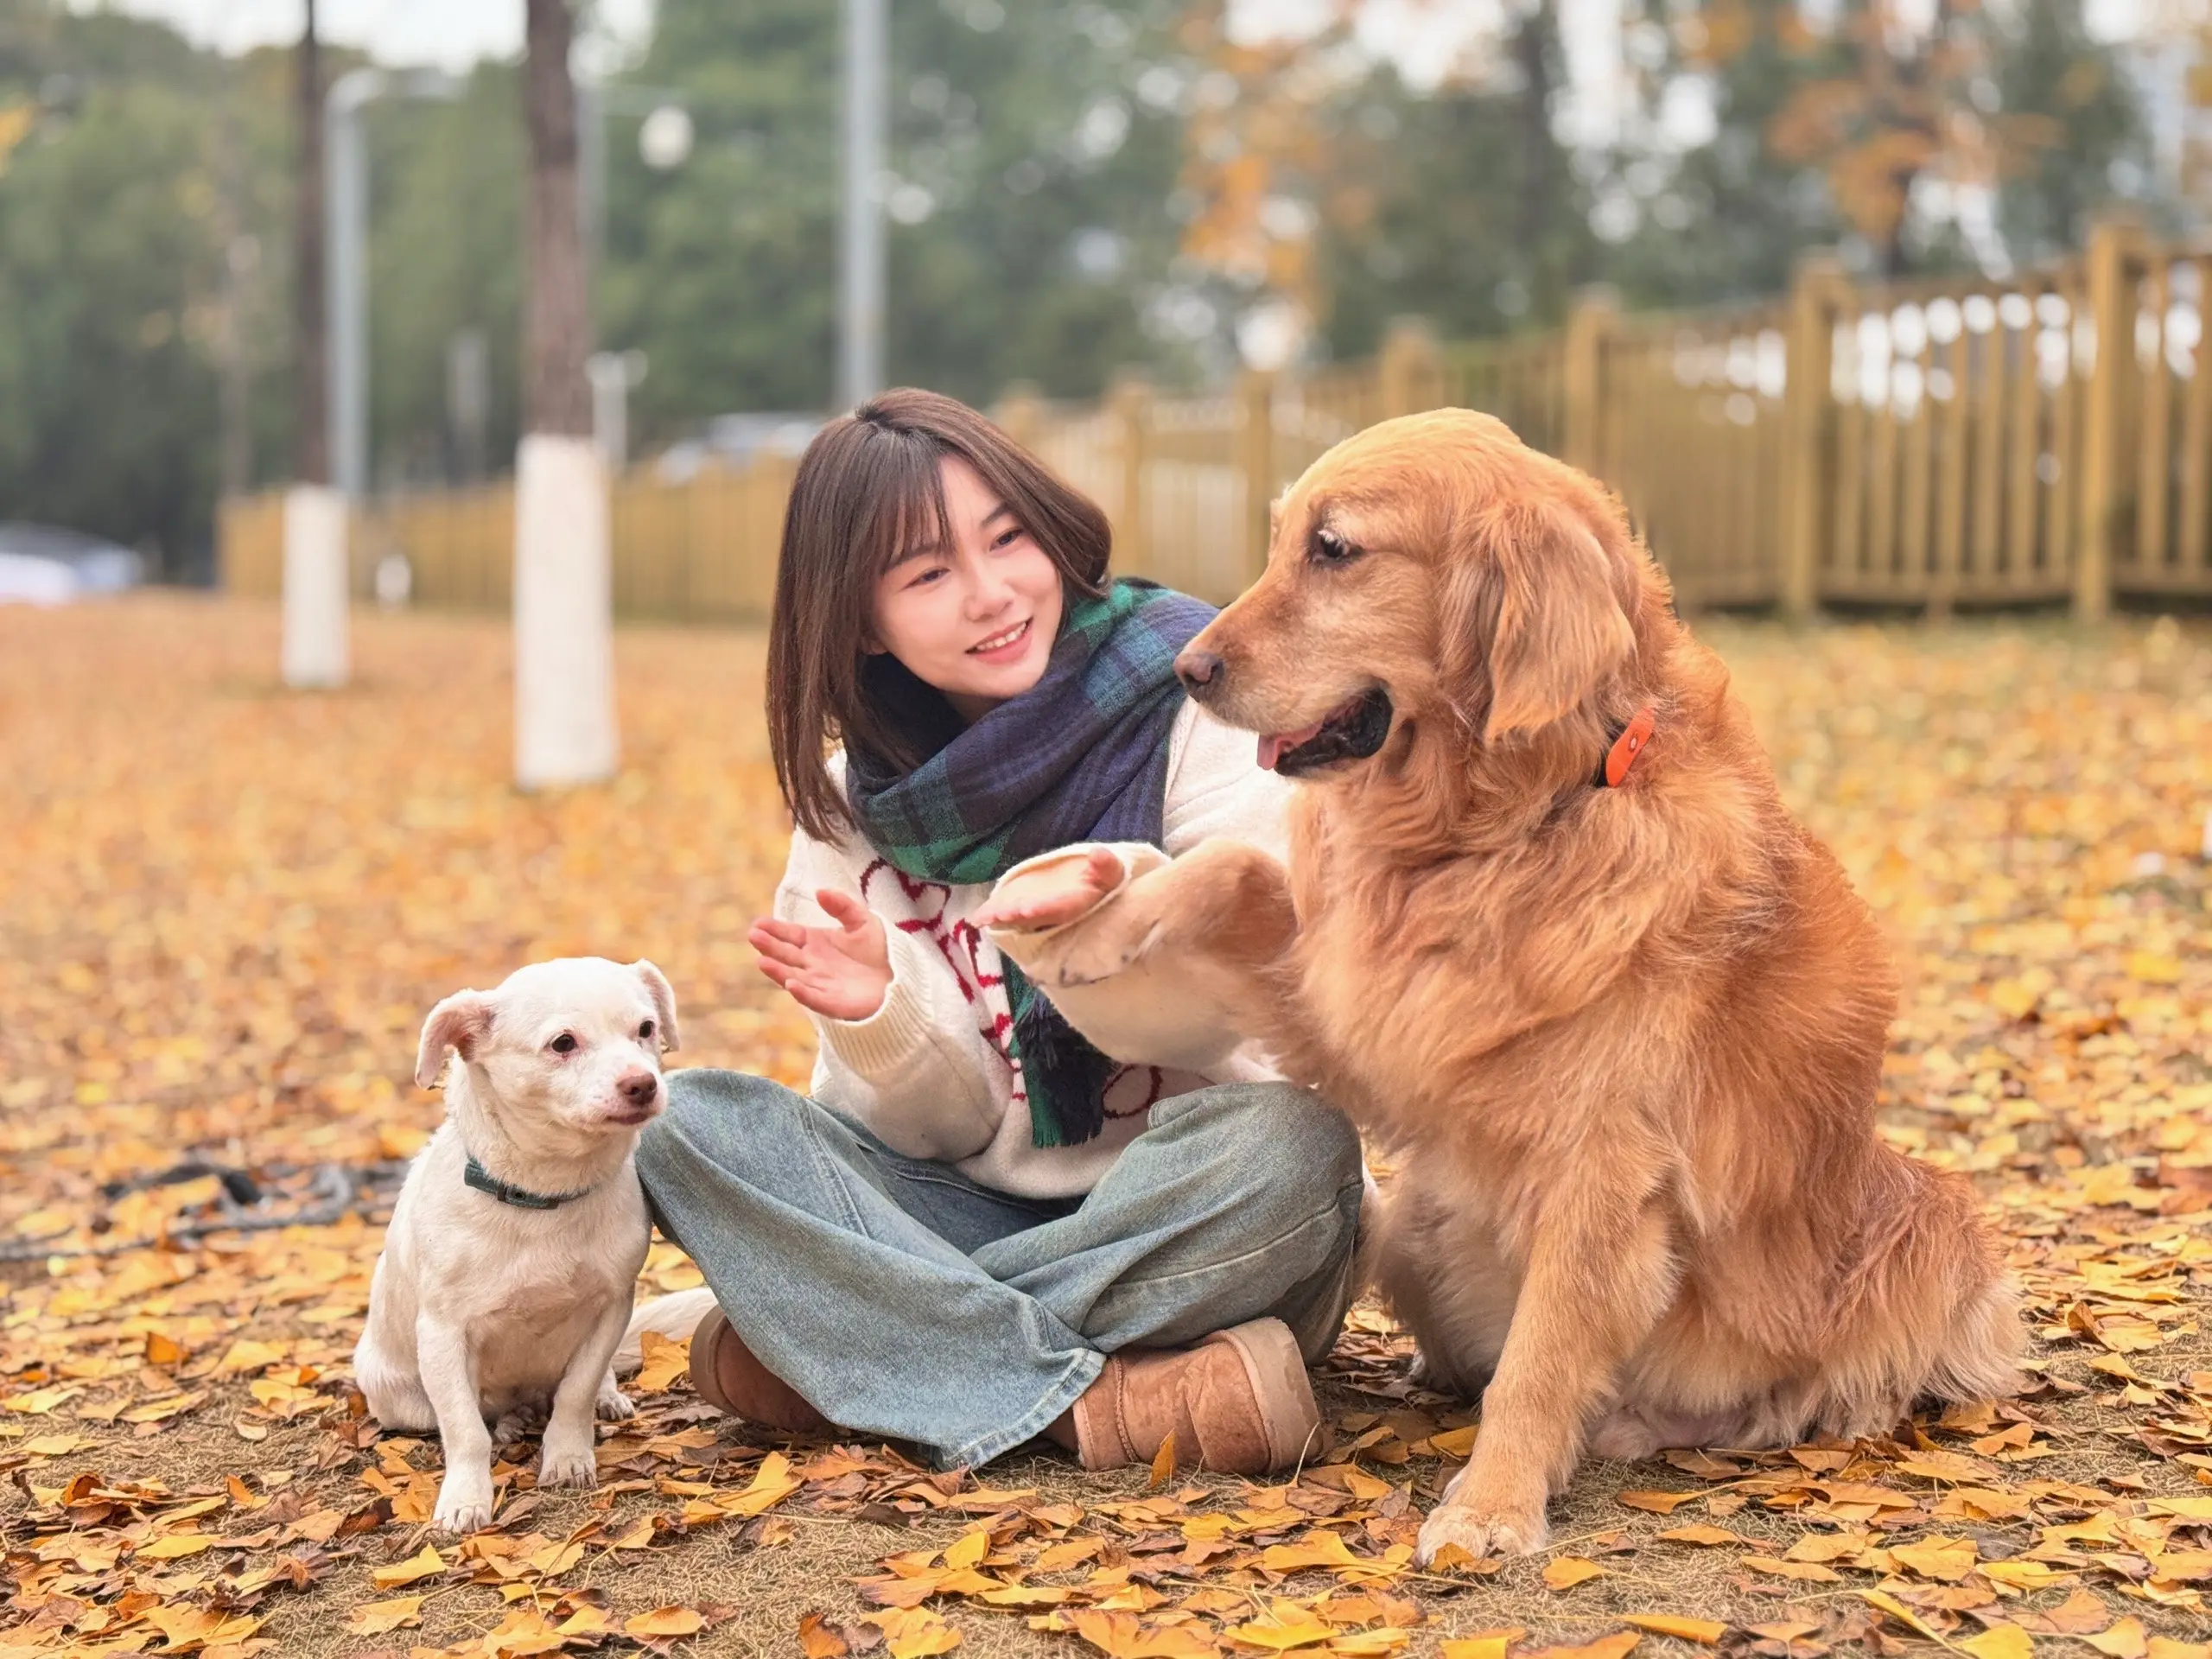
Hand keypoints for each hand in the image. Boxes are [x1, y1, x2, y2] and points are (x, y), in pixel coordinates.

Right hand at [750, 889, 892, 1020]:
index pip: (791, 935)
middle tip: (753, 936)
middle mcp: (813, 964)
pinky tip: (791, 984)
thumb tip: (819, 891)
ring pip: (793, 977)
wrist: (902, 977)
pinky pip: (814, 999)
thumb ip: (842, 905)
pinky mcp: (833, 1003)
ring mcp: (821, 985)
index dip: (775, 930)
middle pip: (787, 955)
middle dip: (769, 946)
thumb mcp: (862, 920)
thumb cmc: (880, 950)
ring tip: (762, 961)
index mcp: (817, 943)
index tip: (759, 923)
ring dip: (778, 970)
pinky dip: (802, 993)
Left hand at [973, 846, 1125, 932]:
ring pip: (1016, 917)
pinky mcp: (1023, 908)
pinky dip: (991, 916)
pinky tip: (975, 919)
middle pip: (1032, 917)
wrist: (1091, 890)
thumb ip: (1106, 866)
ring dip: (999, 918)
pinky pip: (1006, 912)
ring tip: (981, 919)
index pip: (1058, 909)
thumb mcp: (1110, 873)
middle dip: (1016, 916)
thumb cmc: (1101, 882)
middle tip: (998, 915)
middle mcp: (1053, 915)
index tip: (1027, 909)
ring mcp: (1036, 913)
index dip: (1043, 909)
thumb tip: (1099, 854)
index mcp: (1075, 905)